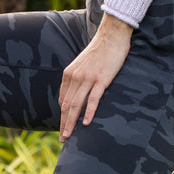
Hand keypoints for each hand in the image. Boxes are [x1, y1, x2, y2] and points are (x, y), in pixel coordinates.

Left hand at [59, 13, 133, 139]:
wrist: (112, 35)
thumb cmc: (99, 51)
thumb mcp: (82, 64)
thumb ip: (77, 78)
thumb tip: (75, 94)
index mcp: (69, 74)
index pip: (63, 100)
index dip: (62, 116)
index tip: (62, 128)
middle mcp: (75, 77)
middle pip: (67, 106)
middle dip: (64, 124)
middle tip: (63, 139)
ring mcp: (88, 78)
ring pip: (77, 105)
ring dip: (72, 122)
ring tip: (70, 136)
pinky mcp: (101, 79)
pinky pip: (93, 99)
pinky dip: (89, 112)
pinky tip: (86, 123)